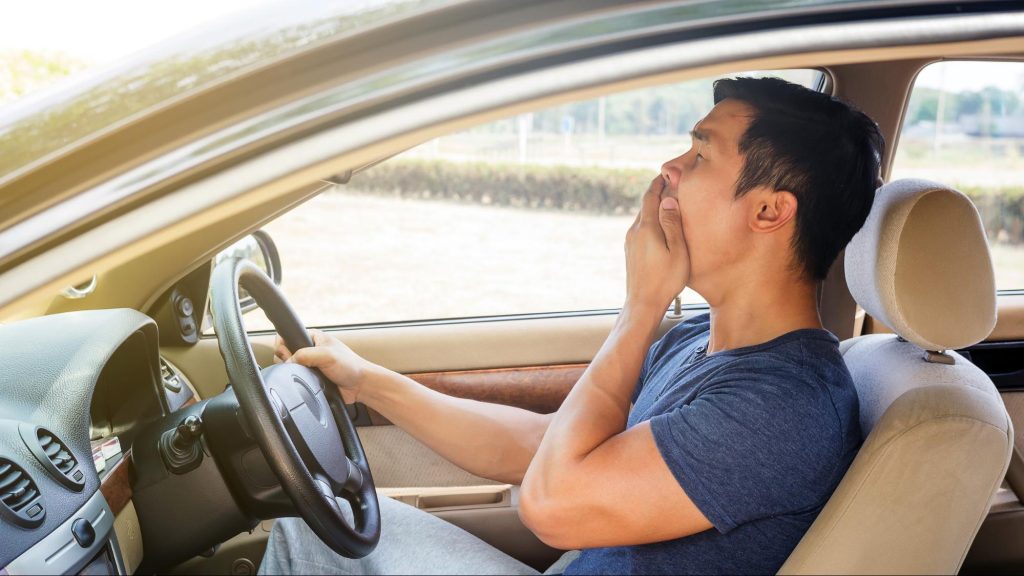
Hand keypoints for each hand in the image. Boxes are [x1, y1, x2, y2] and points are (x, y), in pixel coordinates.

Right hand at [274, 329, 372, 402]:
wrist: (360, 386)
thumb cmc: (350, 366)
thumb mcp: (326, 355)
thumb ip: (304, 355)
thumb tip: (288, 363)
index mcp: (312, 338)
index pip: (286, 336)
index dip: (283, 346)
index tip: (288, 355)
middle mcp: (310, 350)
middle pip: (284, 354)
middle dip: (287, 361)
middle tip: (300, 366)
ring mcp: (310, 365)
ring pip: (289, 368)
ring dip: (293, 373)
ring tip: (307, 375)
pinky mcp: (311, 378)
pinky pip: (297, 380)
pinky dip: (298, 382)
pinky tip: (307, 383)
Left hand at [624, 176, 689, 312]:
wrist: (642, 304)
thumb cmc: (665, 279)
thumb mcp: (677, 250)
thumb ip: (672, 223)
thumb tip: (668, 199)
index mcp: (646, 227)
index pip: (650, 196)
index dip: (659, 183)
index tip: (667, 173)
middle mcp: (634, 232)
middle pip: (646, 205)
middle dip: (658, 194)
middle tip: (672, 184)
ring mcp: (630, 242)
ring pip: (643, 218)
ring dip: (655, 209)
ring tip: (669, 204)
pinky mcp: (630, 252)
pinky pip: (641, 230)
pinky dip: (652, 222)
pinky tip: (661, 228)